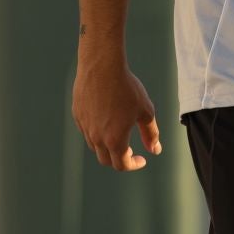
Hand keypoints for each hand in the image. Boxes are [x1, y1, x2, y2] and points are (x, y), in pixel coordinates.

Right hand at [71, 53, 159, 170]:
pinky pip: (87, 131)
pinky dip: (97, 133)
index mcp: (114, 139)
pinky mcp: (78, 116)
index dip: (134, 165)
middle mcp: (96, 137)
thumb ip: (150, 133)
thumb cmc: (127, 88)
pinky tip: (108, 120)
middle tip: (131, 151)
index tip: (142, 159)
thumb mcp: (146, 111)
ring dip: (108, 147)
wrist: (102, 68)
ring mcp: (84, 127)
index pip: (122, 164)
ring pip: (95, 146)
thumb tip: (155, 149)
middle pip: (106, 160)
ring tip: (120, 134)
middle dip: (120, 159)